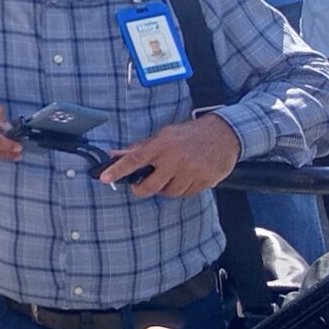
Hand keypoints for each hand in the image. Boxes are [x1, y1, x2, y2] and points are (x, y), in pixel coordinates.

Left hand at [99, 113, 240, 197]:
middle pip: (149, 186)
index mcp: (162, 145)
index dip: (118, 170)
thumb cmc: (189, 135)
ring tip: (171, 175)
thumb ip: (139, 148)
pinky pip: (186, 194)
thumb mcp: (163, 136)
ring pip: (169, 193)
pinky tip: (187, 177)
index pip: (134, 159)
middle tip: (140, 186)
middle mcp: (175, 159)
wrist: (224, 134)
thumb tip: (114, 155)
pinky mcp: (204, 180)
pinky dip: (183, 189)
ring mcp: (191, 171)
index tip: (104, 178)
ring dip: (166, 188)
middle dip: (141, 189)